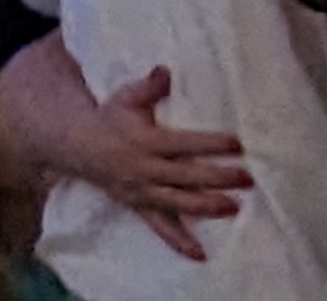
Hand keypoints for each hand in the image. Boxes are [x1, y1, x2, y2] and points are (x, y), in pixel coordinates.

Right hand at [6, 49, 248, 261]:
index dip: (209, 143)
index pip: (183, 144)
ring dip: (206, 206)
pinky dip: (179, 242)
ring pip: (177, 203)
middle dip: (217, 178)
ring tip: (233, 207)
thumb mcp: (125, 98)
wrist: (79, 146)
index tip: (236, 144)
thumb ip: (148, 87)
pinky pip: (160, 227)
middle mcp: (144, 169)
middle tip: (247, 179)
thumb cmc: (111, 118)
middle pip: (186, 176)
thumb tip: (165, 72)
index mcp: (145, 141)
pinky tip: (199, 254)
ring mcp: (142, 191)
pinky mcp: (140, 207)